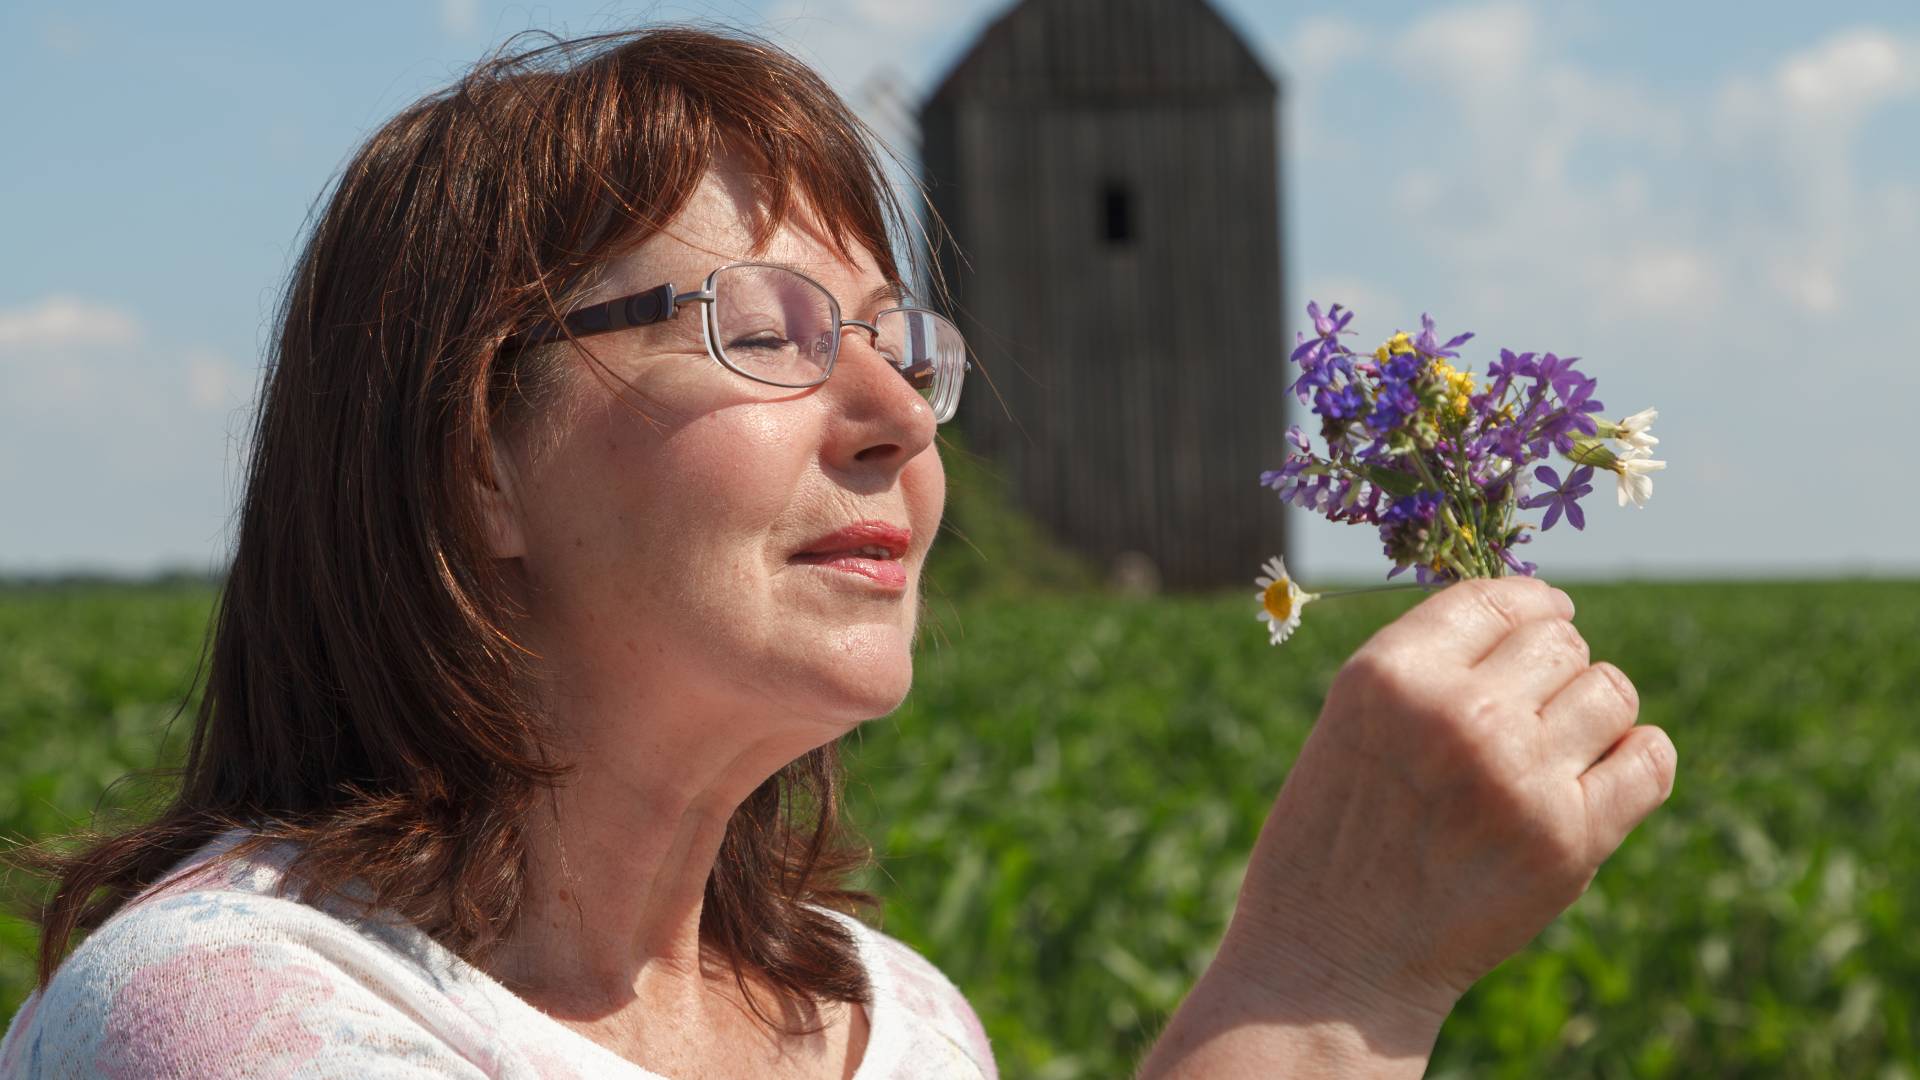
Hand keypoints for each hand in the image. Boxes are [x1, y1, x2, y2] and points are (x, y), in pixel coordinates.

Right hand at [1223, 577, 1676, 1022]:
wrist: (1332, 959)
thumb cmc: (1337, 837)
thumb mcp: (1355, 721)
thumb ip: (1434, 667)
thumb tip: (1543, 614)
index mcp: (1391, 673)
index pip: (1500, 598)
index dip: (1536, 605)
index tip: (1551, 618)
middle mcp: (1458, 714)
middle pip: (1562, 642)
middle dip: (1557, 669)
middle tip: (1532, 714)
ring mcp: (1519, 777)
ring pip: (1612, 691)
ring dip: (1597, 713)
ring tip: (1560, 751)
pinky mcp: (1569, 841)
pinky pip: (1650, 760)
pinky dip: (1640, 759)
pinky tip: (1609, 774)